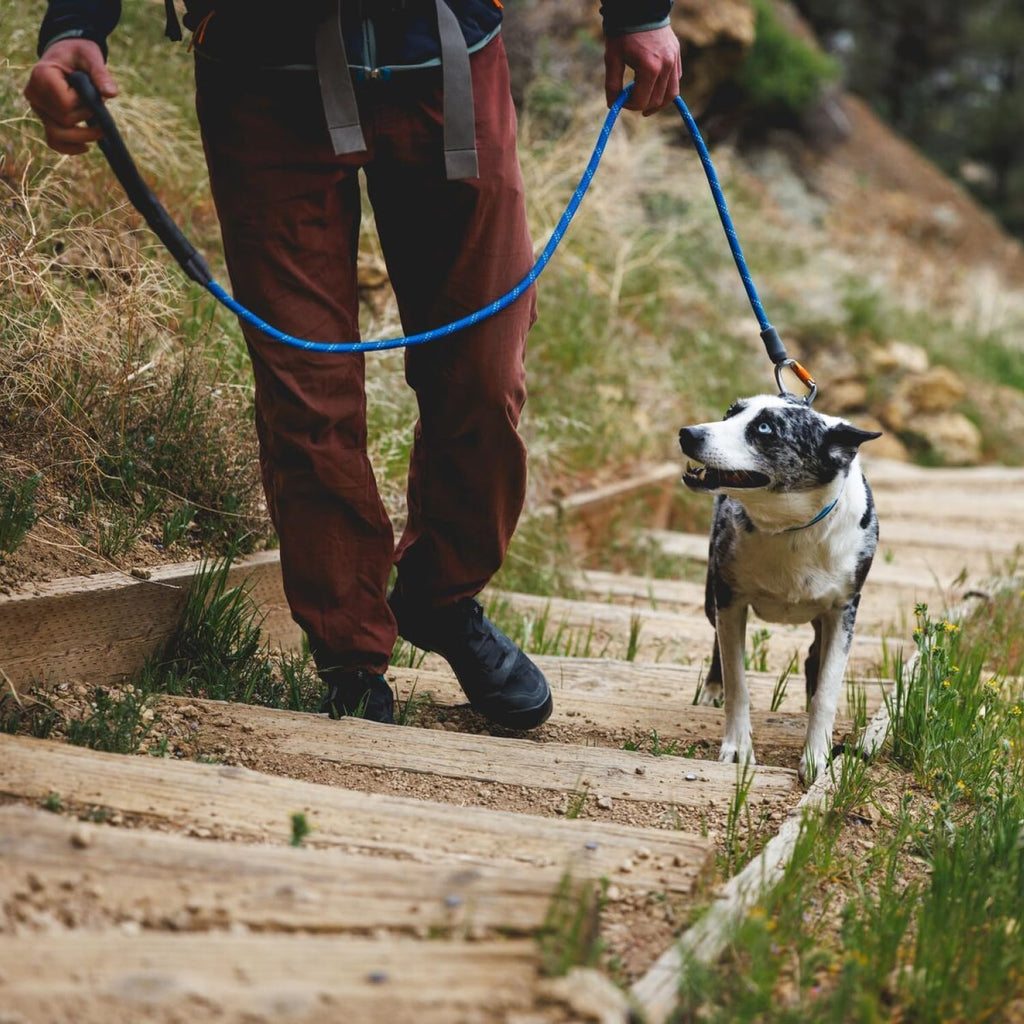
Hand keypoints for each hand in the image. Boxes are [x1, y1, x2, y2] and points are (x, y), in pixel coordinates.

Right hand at [24, 39, 118, 154]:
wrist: (68, 54)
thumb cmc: (79, 53)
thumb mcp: (91, 57)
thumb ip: (100, 74)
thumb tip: (111, 94)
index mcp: (43, 76)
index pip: (65, 105)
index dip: (84, 104)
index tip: (91, 92)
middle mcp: (35, 94)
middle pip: (63, 122)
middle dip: (85, 118)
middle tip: (99, 108)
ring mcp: (38, 107)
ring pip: (56, 135)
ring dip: (81, 138)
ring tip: (100, 133)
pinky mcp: (44, 116)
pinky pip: (53, 140)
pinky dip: (68, 147)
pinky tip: (85, 147)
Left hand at [604, 25, 680, 115]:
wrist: (640, 9)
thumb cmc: (623, 33)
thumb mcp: (612, 58)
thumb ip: (612, 84)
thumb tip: (613, 105)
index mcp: (649, 68)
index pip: (641, 101)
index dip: (629, 106)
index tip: (621, 101)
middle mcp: (666, 66)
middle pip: (656, 100)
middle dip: (641, 104)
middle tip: (630, 101)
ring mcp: (674, 60)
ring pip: (670, 94)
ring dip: (657, 103)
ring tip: (645, 106)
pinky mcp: (677, 55)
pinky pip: (675, 80)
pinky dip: (665, 89)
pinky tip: (654, 88)